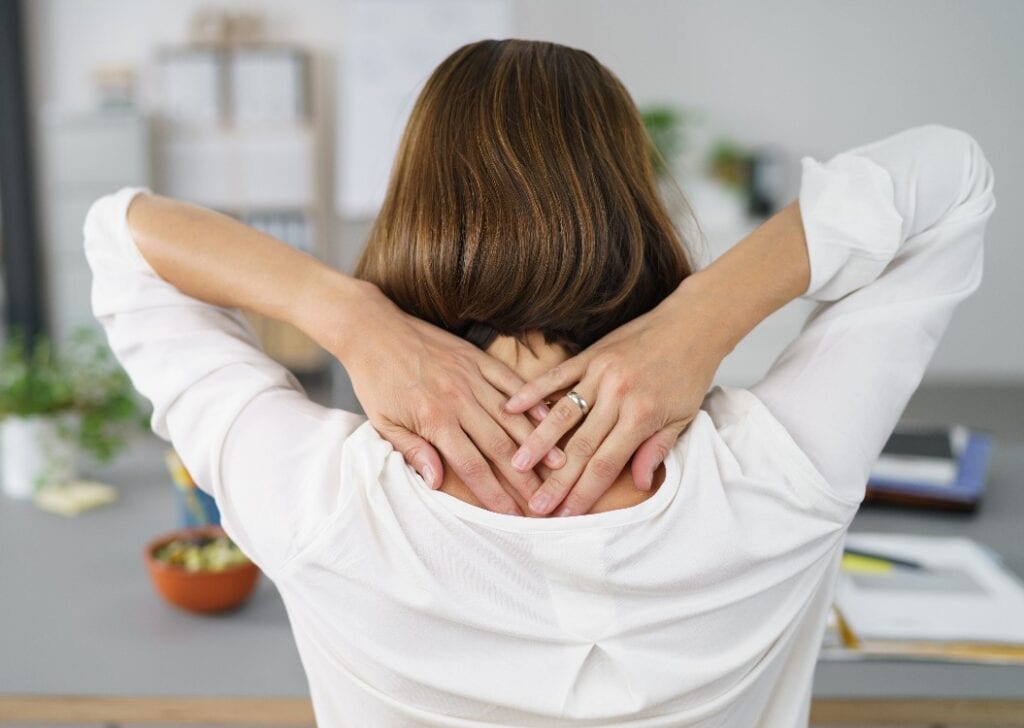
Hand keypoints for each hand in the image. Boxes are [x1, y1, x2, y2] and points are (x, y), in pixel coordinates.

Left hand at [324, 280, 563, 514]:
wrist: (374, 329)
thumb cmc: (376, 380)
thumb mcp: (383, 422)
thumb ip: (412, 451)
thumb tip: (436, 482)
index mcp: (434, 420)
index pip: (472, 466)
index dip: (494, 494)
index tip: (512, 516)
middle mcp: (458, 400)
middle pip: (501, 447)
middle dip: (525, 478)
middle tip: (545, 501)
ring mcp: (471, 377)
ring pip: (513, 417)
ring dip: (538, 443)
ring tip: (559, 466)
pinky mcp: (477, 358)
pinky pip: (511, 381)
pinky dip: (531, 400)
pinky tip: (548, 418)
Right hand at [504, 274, 731, 515]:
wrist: (692, 324)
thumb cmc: (689, 373)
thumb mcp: (683, 417)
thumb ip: (657, 449)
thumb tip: (639, 484)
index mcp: (642, 415)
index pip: (606, 463)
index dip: (584, 492)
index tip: (565, 515)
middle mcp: (618, 395)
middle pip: (580, 445)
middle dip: (556, 480)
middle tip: (535, 506)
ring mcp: (600, 372)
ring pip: (562, 412)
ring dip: (537, 441)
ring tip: (517, 465)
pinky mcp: (590, 355)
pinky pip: (557, 376)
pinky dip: (533, 392)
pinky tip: (511, 407)